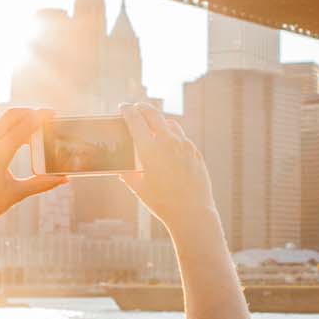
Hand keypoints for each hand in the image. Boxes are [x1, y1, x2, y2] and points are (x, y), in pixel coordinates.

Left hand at [0, 107, 66, 229]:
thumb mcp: (17, 193)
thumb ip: (42, 183)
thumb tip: (64, 179)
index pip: (24, 126)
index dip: (41, 117)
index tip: (54, 114)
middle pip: (12, 115)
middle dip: (31, 112)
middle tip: (48, 117)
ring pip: (2, 121)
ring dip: (20, 120)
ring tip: (36, 129)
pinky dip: (9, 129)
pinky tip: (19, 139)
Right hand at [118, 102, 217, 234]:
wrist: (192, 212)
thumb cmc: (162, 203)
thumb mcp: (139, 188)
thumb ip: (129, 175)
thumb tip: (122, 169)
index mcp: (150, 149)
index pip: (136, 120)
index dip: (127, 111)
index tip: (122, 107)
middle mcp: (168, 142)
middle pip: (154, 114)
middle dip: (143, 108)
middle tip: (136, 107)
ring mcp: (185, 146)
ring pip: (170, 124)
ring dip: (159, 121)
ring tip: (153, 125)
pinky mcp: (195, 153)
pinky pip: (182, 138)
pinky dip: (173, 136)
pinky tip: (169, 145)